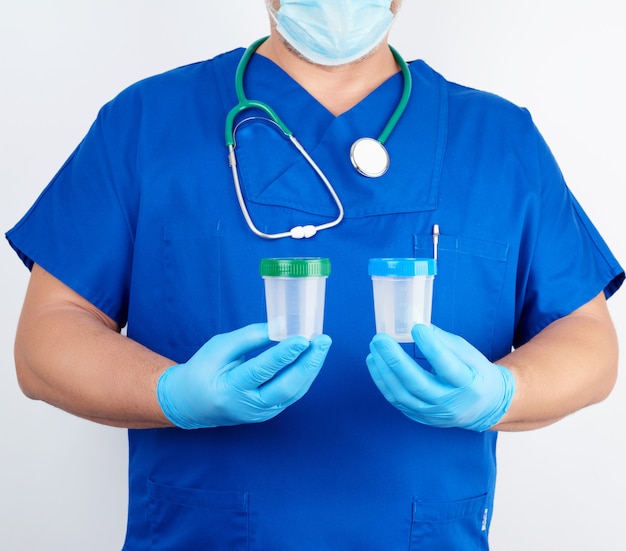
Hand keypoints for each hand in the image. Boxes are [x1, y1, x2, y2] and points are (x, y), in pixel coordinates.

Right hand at [157, 323, 331, 428]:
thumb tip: (280, 326)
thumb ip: (248, 337)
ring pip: (294, 392)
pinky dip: (304, 375)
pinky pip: (292, 394)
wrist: (193, 404)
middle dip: (308, 362)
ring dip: (311, 367)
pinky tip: (312, 357)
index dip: (284, 354)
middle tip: (323, 340)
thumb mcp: (218, 348)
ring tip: (322, 345)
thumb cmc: (203, 370)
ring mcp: (261, 413)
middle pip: (285, 387)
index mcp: (229, 390)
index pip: (261, 371)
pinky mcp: (270, 412)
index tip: (303, 338)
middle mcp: (248, 406)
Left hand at [366, 324, 514, 430]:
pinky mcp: (419, 417)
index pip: (448, 366)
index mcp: (469, 385)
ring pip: (403, 394)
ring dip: (384, 370)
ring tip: (375, 348)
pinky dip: (382, 381)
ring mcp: (433, 413)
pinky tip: (375, 362)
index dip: (432, 347)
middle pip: (418, 384)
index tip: (417, 328)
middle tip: (381, 339)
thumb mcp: (469, 354)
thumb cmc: (474, 373)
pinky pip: (396, 400)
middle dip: (395, 360)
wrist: (482, 407)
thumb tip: (419, 325)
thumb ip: (445, 341)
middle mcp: (450, 403)